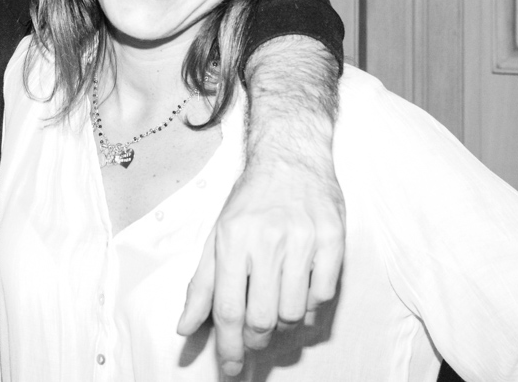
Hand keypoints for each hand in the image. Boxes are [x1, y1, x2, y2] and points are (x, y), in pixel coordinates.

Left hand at [177, 34, 344, 376]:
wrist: (291, 156)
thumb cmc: (251, 198)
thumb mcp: (217, 234)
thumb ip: (202, 284)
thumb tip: (184, 328)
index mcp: (232, 239)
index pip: (227, 309)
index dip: (228, 347)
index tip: (230, 368)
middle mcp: (267, 240)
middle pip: (263, 317)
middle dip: (256, 339)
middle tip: (254, 341)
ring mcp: (303, 240)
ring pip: (295, 313)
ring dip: (284, 325)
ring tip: (276, 312)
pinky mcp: (332, 240)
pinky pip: (322, 296)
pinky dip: (311, 307)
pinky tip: (300, 296)